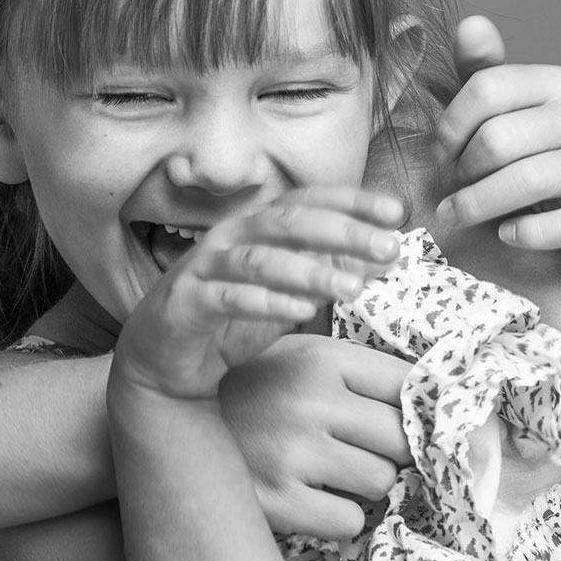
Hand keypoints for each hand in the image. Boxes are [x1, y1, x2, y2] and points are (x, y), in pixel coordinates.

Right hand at [113, 187, 402, 402]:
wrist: (164, 360)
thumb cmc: (229, 319)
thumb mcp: (289, 294)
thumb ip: (331, 271)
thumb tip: (387, 255)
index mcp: (256, 226)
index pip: (307, 200)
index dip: (350, 201)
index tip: (395, 211)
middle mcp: (231, 236)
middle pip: (288, 222)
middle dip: (341, 232)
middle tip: (387, 247)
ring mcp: (205, 266)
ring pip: (260, 259)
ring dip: (308, 271)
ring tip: (352, 290)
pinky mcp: (187, 301)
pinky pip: (227, 297)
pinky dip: (264, 303)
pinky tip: (299, 312)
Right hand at [221, 333, 411, 539]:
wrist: (179, 419)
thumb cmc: (257, 387)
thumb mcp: (299, 355)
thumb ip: (355, 369)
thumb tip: (429, 393)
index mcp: (320, 357)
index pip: (405, 384)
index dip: (416, 405)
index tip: (412, 416)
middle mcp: (309, 399)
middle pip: (401, 439)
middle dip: (390, 448)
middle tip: (360, 444)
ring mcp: (294, 451)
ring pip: (380, 481)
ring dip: (363, 481)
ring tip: (328, 464)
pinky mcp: (281, 499)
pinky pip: (350, 520)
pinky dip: (337, 513)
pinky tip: (310, 491)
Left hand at [433, 16, 560, 265]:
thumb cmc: (538, 151)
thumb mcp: (508, 107)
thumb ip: (482, 70)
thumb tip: (470, 23)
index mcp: (554, 81)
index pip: (484, 88)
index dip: (449, 125)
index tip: (438, 153)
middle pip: (498, 139)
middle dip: (461, 170)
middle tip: (449, 188)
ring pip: (526, 180)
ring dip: (478, 205)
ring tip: (457, 215)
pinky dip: (526, 232)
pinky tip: (506, 233)